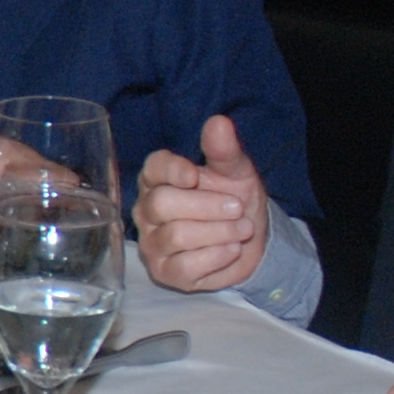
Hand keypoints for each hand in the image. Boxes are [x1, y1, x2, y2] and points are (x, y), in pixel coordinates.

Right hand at [136, 114, 268, 292]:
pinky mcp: (164, 272)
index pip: (153, 168)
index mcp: (158, 178)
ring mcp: (152, 242)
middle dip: (208, 206)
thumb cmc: (233, 199)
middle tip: (238, 208)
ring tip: (243, 229)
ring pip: (176, 236)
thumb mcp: (236, 172)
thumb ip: (224, 150)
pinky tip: (231, 249)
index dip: (171, 170)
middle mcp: (147, 209)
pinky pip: (184, 266)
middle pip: (162, 204)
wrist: (247, 240)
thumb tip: (219, 122)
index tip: (194, 176)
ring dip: (219, 232)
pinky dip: (216, 256)